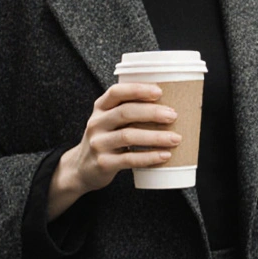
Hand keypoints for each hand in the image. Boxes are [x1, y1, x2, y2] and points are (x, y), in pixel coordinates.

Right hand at [47, 83, 181, 219]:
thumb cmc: (106, 140)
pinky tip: (164, 155)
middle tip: (173, 115)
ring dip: (155, 137)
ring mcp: (98, 144)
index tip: (159, 91)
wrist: (82, 169)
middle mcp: (97, 123)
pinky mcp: (103, 163)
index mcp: (100, 108)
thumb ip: (129, 111)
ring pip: (128, 136)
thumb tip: (168, 105)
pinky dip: (149, 157)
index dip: (137, 90)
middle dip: (152, 112)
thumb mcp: (109, 121)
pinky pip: (129, 159)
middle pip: (125, 112)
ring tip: (175, 138)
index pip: (116, 92)